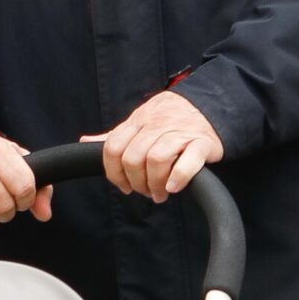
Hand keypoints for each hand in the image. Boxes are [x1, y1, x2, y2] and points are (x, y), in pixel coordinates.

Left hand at [93, 90, 223, 200]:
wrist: (212, 105)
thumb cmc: (172, 119)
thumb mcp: (141, 122)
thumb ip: (116, 135)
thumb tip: (86, 142)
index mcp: (138, 121)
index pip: (113, 147)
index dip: (114, 172)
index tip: (125, 186)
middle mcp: (157, 125)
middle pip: (133, 157)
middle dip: (136, 182)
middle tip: (146, 192)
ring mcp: (180, 132)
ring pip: (157, 158)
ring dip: (155, 183)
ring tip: (160, 194)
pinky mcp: (202, 143)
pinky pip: (188, 161)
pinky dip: (179, 177)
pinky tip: (174, 187)